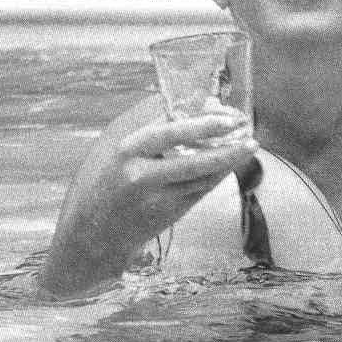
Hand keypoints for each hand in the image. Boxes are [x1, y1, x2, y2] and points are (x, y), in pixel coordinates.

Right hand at [39, 103, 257, 296]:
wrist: (92, 235)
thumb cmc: (101, 185)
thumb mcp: (112, 149)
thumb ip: (145, 127)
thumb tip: (186, 106)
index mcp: (126, 152)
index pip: (168, 129)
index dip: (199, 120)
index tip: (223, 110)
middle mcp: (141, 176)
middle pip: (191, 158)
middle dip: (223, 145)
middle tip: (247, 132)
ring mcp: (157, 199)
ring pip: (201, 178)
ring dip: (228, 161)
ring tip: (249, 145)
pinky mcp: (169, 215)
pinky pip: (199, 191)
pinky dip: (216, 176)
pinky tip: (230, 164)